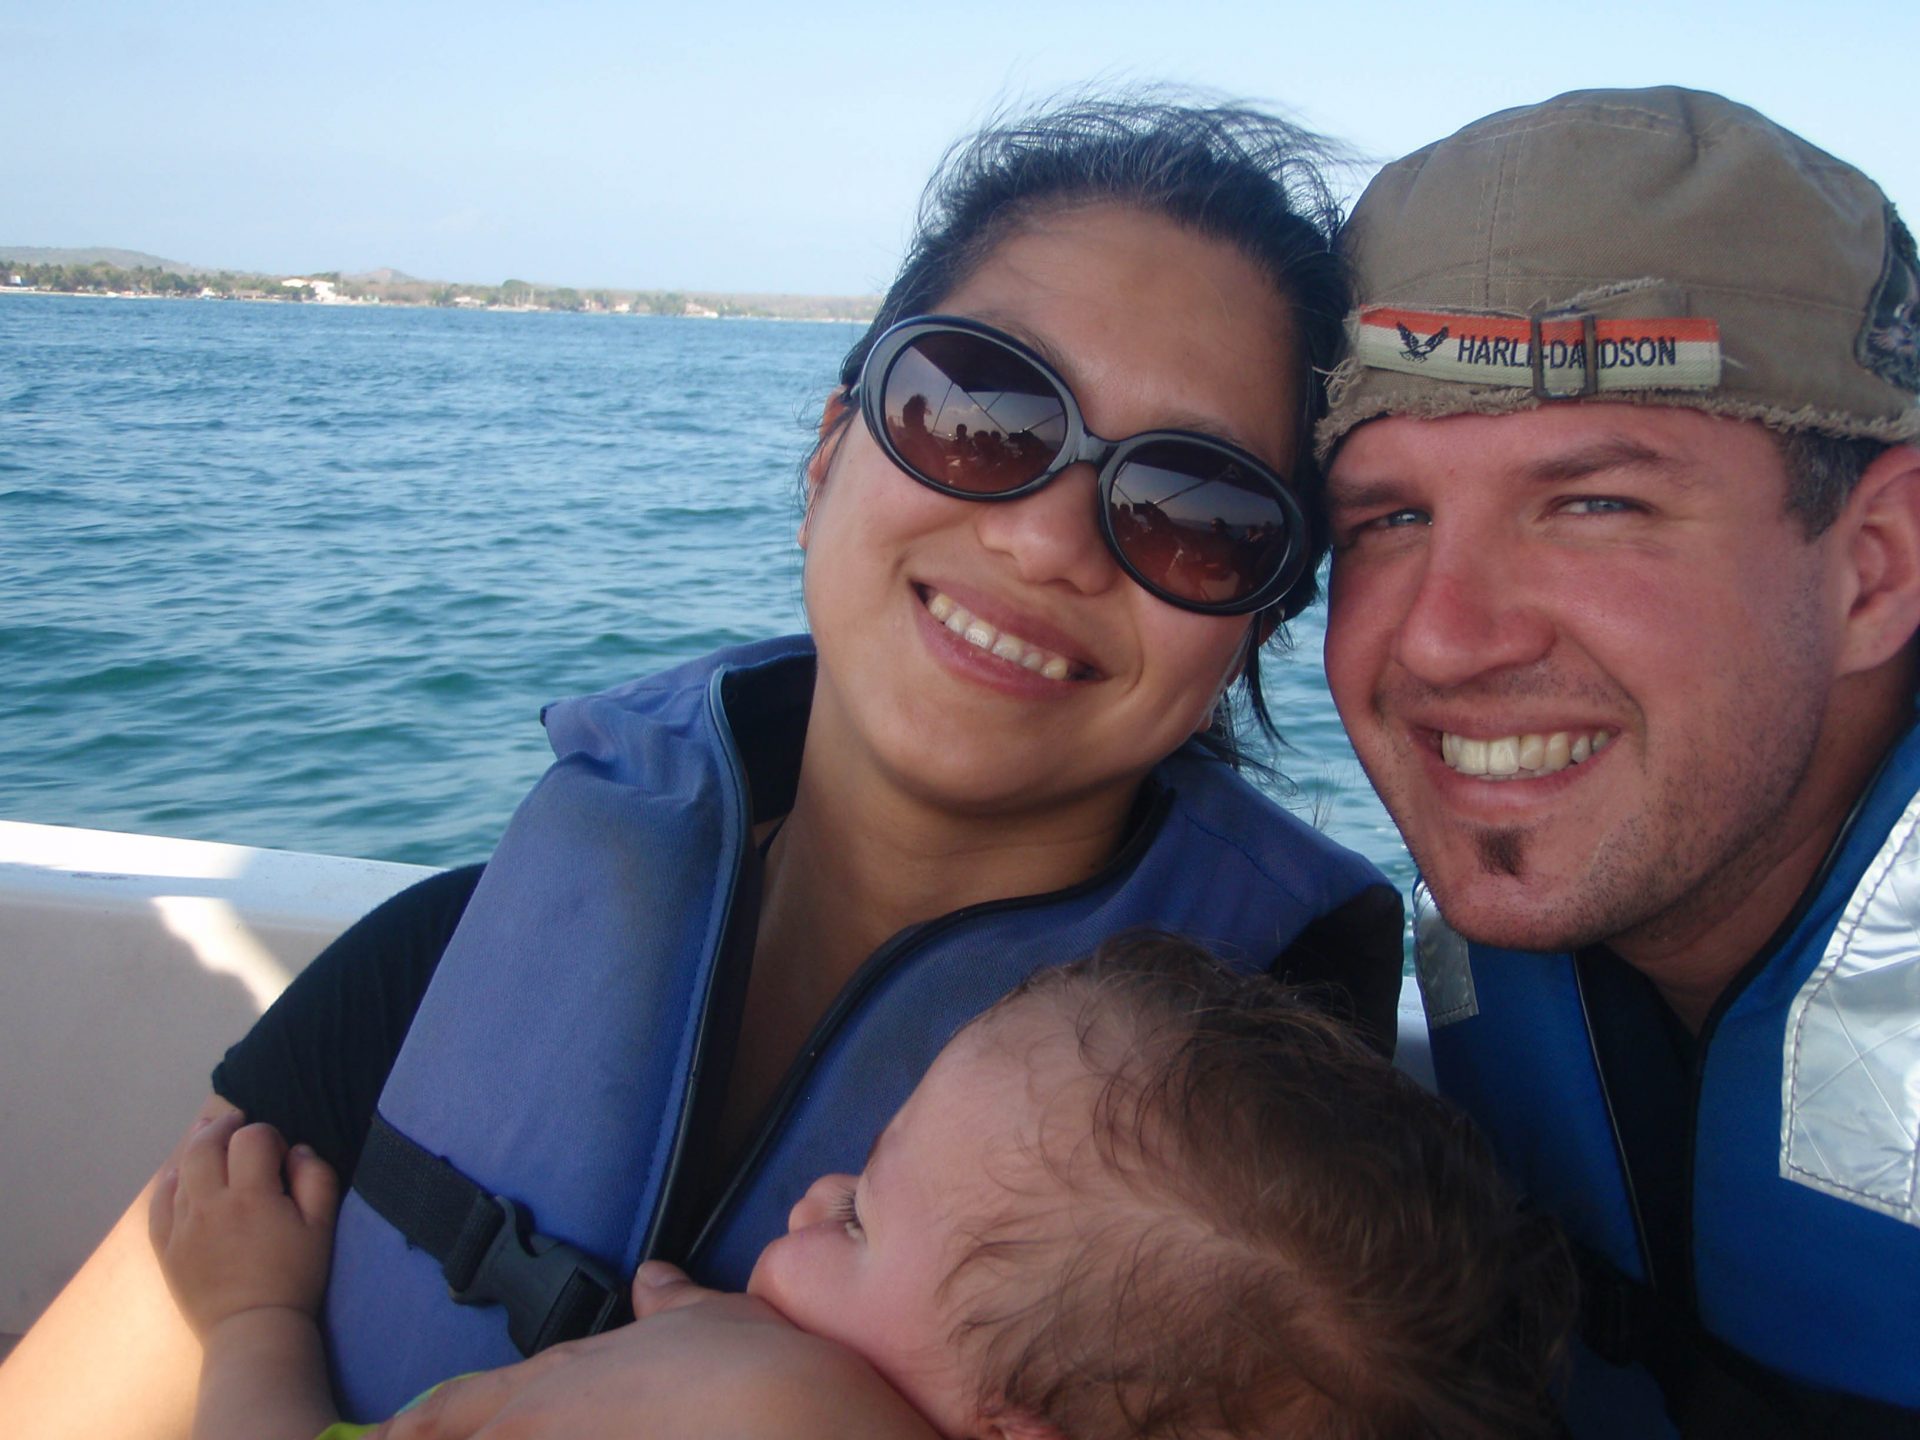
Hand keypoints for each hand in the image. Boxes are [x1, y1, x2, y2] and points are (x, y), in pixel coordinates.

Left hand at [147, 1111, 339, 1336]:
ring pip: (180, 1169)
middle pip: (205, 1144)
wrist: (253, 1329)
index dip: (267, 1135)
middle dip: (222, 1126)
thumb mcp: (321, 1227)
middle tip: (236, 1123)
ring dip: (195, 1147)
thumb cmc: (294, 1277)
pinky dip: (168, 1182)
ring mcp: (181, 1226)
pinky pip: (157, 1203)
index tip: (278, 1154)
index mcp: (252, 1196)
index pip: (252, 1138)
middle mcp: (210, 1204)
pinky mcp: (165, 1247)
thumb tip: (297, 1149)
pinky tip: (179, 1176)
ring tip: (207, 1136)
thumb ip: (316, 1178)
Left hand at [367, 1262, 937, 1439]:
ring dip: (486, 1438)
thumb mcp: (712, 1317)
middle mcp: (541, 1433)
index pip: (455, 1410)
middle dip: (431, 1438)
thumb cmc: (753, 1366)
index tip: (375, 1439)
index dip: (412, 1429)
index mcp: (555, 1385)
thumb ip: (671, 1302)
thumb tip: (651, 1278)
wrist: (791, 1420)